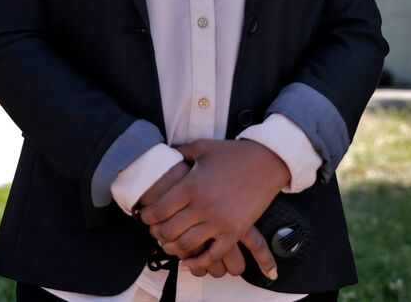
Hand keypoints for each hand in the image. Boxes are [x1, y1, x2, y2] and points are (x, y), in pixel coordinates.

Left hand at [138, 139, 288, 274]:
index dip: (147, 216)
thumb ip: (180, 152)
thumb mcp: (202, 147)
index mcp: (192, 186)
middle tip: (153, 231)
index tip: (144, 216)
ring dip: (172, 248)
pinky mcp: (235, 232)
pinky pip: (213, 255)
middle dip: (156, 233)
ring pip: (187, 245)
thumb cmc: (233, 153)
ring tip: (168, 243)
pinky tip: (187, 262)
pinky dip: (197, 263)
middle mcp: (203, 207)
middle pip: (169, 230)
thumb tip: (163, 154)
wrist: (267, 162)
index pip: (159, 210)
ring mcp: (220, 222)